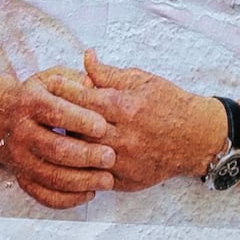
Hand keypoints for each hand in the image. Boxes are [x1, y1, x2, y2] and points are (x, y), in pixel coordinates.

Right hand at [0, 69, 115, 209]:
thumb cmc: (34, 98)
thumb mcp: (49, 80)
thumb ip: (73, 83)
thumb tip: (93, 83)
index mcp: (30, 103)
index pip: (55, 113)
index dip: (80, 120)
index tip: (103, 126)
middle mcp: (22, 132)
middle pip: (54, 148)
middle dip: (86, 155)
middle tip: (111, 157)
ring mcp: (20, 158)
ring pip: (51, 176)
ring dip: (82, 181)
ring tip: (108, 180)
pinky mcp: (22, 177)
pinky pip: (43, 194)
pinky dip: (67, 199)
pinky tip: (89, 193)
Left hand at [40, 58, 231, 195]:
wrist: (197, 138)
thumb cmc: (170, 104)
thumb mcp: (142, 81)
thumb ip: (109, 74)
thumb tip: (86, 58)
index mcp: (126, 108)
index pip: (84, 99)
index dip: (63, 90)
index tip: (48, 84)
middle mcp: (123, 137)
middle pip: (78, 129)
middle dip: (59, 119)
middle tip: (42, 111)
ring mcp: (124, 162)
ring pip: (83, 156)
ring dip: (67, 145)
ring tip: (53, 134)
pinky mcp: (126, 181)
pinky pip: (95, 176)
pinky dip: (82, 167)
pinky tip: (70, 158)